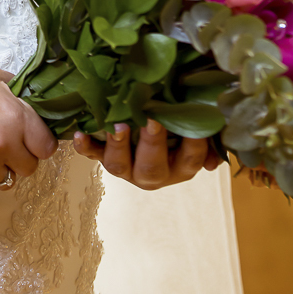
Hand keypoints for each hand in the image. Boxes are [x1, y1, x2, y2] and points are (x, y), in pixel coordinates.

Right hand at [0, 58, 57, 197]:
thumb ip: (16, 91)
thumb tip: (34, 101)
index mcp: (14, 117)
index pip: (47, 147)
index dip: (39, 142)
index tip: (30, 138)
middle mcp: (1, 144)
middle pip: (29, 168)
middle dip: (19, 156)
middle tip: (2, 143)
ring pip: (4, 181)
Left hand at [73, 120, 221, 188]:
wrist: (150, 127)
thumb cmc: (182, 123)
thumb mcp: (202, 128)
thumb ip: (212, 136)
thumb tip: (214, 159)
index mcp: (181, 166)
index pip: (191, 158)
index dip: (194, 144)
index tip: (194, 126)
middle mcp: (154, 172)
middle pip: (152, 168)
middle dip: (152, 145)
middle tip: (152, 121)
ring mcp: (127, 166)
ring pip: (119, 165)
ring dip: (118, 146)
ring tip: (118, 125)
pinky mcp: (105, 155)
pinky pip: (92, 154)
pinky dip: (85, 146)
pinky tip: (78, 135)